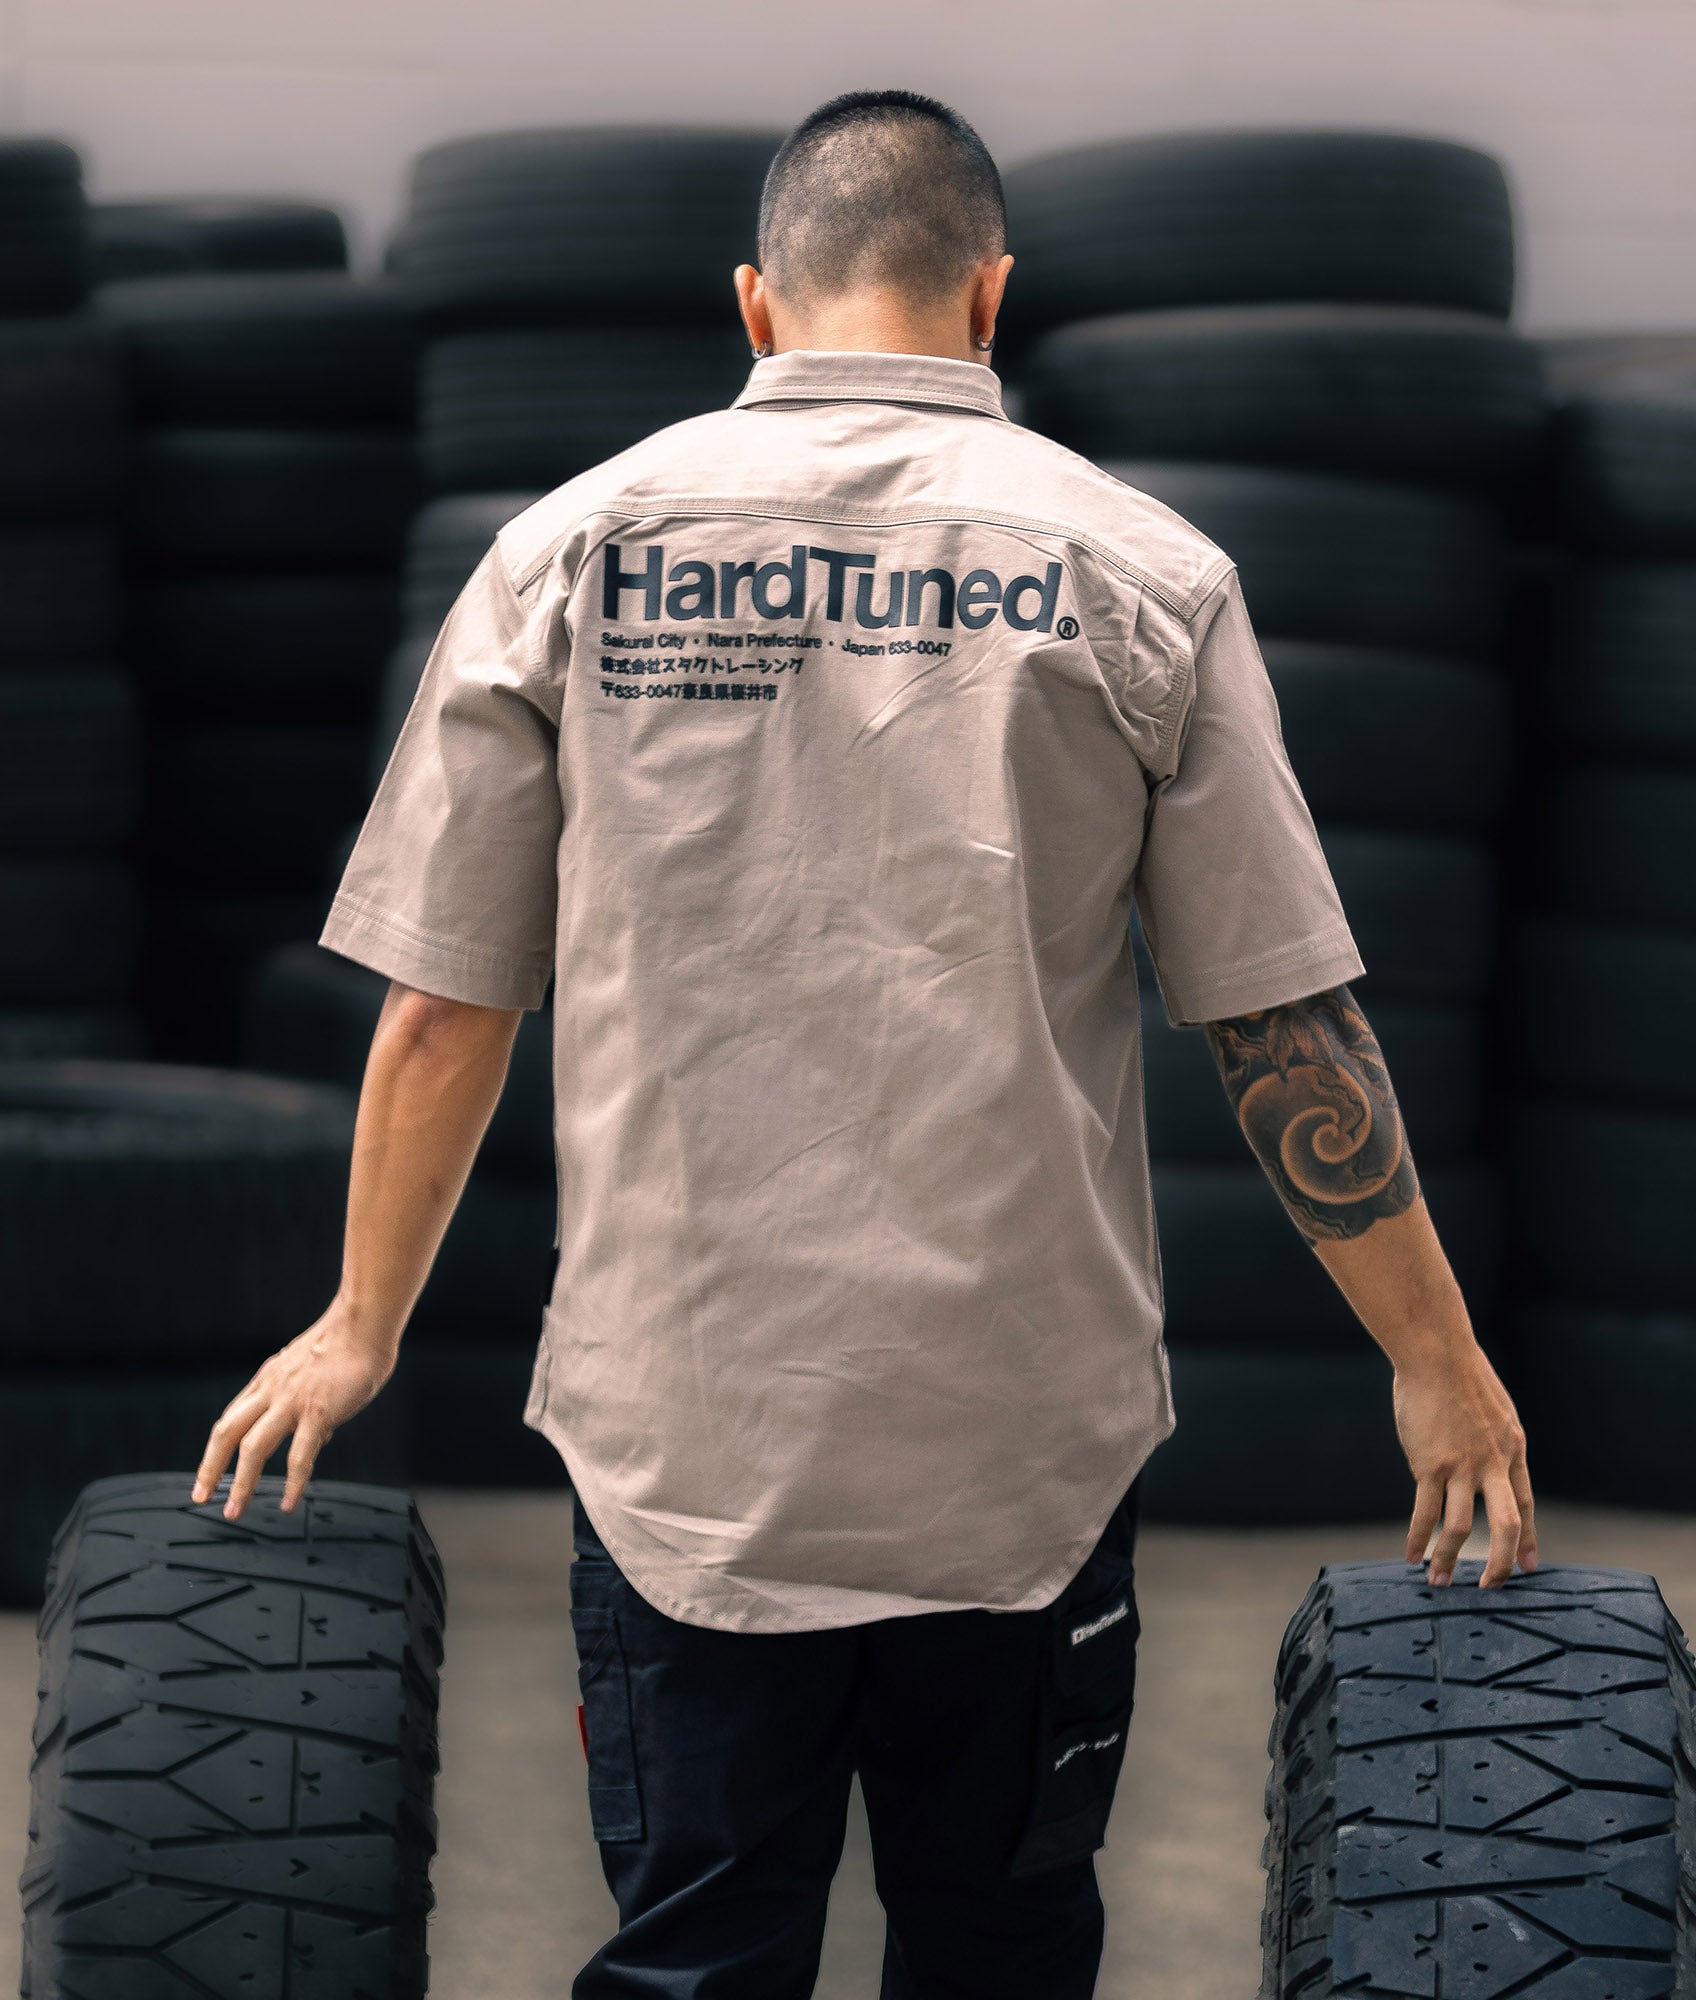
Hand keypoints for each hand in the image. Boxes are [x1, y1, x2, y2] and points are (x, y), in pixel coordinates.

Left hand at [191, 1302, 396, 1519]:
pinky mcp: (318, 1412)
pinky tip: (288, 1503)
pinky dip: (292, 1483)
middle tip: (202, 1497)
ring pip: (252, 1447)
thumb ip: (305, 1405)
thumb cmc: (346, 1345)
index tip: (207, 1477)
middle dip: (210, 1469)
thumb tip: (316, 1440)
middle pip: (226, 1432)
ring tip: (234, 1511)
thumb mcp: (311, 1373)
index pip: (230, 1421)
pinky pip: (300, 1455)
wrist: (364, 1325)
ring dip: (241, 1483)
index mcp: (267, 1380)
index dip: (214, 1452)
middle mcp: (272, 1391)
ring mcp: (292, 1402)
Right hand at [1394, 1339, 1536, 1589]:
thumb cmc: (1460, 1373)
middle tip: (1489, 1588)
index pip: (1524, 1505)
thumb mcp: (1495, 1408)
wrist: (1436, 1353)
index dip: (1526, 1540)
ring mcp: (1461, 1466)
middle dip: (1500, 1564)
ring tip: (1438, 1581)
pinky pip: (1424, 1512)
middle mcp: (1492, 1464)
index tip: (1527, 1568)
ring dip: (1449, 1558)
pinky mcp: (1429, 1464)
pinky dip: (1417, 1538)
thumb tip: (1484, 1458)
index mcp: (1512, 1449)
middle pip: (1506, 1526)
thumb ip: (1494, 1439)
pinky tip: (1410, 1555)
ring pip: (1460, 1527)